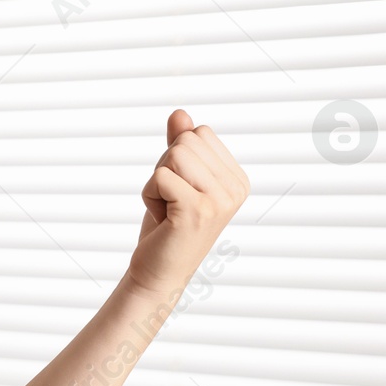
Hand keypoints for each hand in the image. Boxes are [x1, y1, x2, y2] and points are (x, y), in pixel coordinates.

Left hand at [127, 109, 250, 297]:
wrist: (158, 272)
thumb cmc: (166, 226)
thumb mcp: (174, 179)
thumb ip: (179, 145)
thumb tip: (180, 113)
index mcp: (237, 178)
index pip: (199, 133)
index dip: (176, 158)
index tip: (179, 191)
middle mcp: (236, 188)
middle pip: (186, 141)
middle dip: (164, 169)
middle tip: (170, 202)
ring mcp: (220, 199)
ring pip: (173, 155)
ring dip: (155, 182)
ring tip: (167, 210)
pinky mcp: (197, 210)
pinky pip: (159, 176)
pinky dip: (149, 195)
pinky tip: (161, 218)